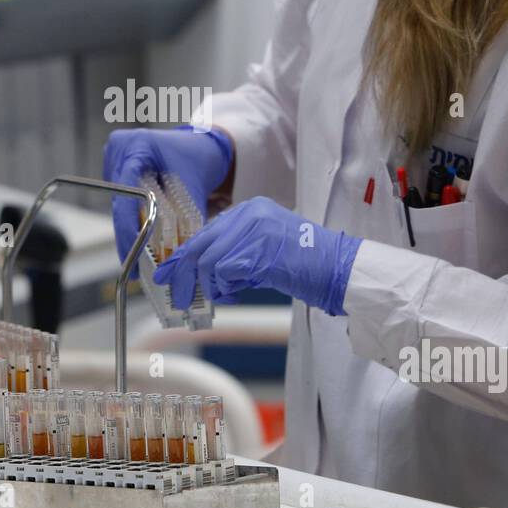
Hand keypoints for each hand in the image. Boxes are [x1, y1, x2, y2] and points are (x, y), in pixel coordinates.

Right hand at [102, 126, 233, 272]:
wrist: (204, 147)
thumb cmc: (200, 161)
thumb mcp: (193, 188)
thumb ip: (187, 220)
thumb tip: (181, 256)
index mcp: (137, 145)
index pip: (125, 192)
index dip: (127, 227)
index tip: (131, 254)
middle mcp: (120, 147)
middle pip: (119, 200)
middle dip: (128, 233)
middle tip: (134, 265)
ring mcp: (116, 155)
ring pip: (119, 202)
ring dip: (129, 226)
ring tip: (138, 254)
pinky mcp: (117, 165)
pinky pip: (122, 198)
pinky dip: (132, 216)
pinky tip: (140, 234)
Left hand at [153, 196, 361, 315]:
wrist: (340, 269)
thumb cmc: (307, 266)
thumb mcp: (265, 252)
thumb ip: (235, 256)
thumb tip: (204, 276)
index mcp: (251, 209)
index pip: (205, 232)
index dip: (184, 255)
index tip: (168, 273)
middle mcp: (250, 213)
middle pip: (201, 244)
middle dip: (184, 273)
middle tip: (176, 295)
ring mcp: (254, 229)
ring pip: (209, 260)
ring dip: (209, 286)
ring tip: (219, 297)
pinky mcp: (259, 250)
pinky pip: (224, 271)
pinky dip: (223, 288)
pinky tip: (234, 294)